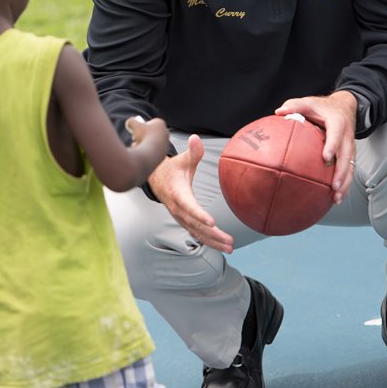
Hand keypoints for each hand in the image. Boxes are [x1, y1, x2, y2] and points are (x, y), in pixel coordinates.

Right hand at [125, 116, 168, 150]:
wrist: (150, 153)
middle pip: (151, 132)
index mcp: (160, 124)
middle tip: (135, 138)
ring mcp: (165, 144)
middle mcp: (165, 133)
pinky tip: (142, 153)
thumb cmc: (143, 136)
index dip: (143, 125)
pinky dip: (147, 152)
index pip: (151, 122)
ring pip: (151, 142)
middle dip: (142, 135)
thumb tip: (130, 122)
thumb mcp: (134, 125)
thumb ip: (131, 121)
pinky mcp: (163, 153)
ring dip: (143, 144)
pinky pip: (153, 151)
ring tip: (137, 146)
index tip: (137, 129)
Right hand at [147, 134, 233, 252]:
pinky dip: (208, 241)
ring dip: (213, 242)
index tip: (212, 222)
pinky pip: (196, 233)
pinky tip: (221, 245)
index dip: (199, 215)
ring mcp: (180, 217)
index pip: (189, 206)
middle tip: (230, 241)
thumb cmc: (172, 169)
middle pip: (196, 225)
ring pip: (197, 232)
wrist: (156, 180)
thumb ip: (192, 152)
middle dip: (213, 235)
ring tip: (230, 247)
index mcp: (178, 194)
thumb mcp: (181, 159)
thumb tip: (196, 139)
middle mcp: (178, 209)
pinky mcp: (184, 221)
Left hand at [275, 90, 356, 203]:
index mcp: (338, 123)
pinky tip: (336, 198)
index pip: (336, 135)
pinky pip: (349, 170)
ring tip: (337, 198)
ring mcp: (350, 147)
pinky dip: (344, 184)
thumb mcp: (309, 102)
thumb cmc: (323, 106)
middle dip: (342, 173)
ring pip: (350, 167)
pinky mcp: (349, 154)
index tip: (325, 158)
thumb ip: (294, 106)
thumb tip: (278, 112)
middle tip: (333, 186)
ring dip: (345, 183)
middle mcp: (347, 136)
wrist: (345, 106)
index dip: (332, 146)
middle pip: (347, 156)